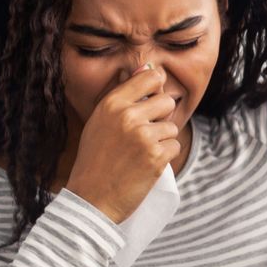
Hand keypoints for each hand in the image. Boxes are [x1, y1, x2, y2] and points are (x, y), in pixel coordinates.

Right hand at [65, 64, 181, 222]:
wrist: (91, 199)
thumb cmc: (95, 160)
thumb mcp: (100, 122)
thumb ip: (124, 97)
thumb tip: (147, 67)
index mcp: (111, 104)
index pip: (150, 77)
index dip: (156, 88)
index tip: (152, 100)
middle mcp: (128, 116)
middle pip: (167, 102)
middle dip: (161, 118)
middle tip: (144, 135)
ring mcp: (143, 136)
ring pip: (172, 127)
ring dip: (162, 141)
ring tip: (140, 153)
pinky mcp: (156, 156)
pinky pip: (175, 146)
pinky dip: (165, 157)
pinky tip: (145, 165)